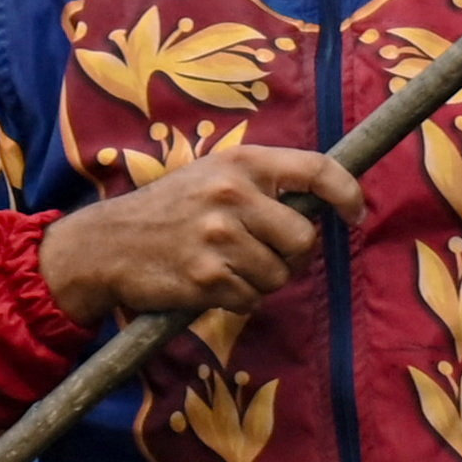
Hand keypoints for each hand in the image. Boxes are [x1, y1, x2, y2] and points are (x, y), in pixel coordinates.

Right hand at [39, 148, 364, 324]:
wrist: (106, 244)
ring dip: (263, 281)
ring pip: (279, 275)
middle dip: (293, 256)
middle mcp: (232, 195)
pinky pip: (251, 300)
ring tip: (229, 266)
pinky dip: (240, 299)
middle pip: (303, 238)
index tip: (355, 214)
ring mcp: (218, 238)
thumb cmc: (171, 208)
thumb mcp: (215, 173)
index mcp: (242, 161)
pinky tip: (212, 283)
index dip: (347, 193)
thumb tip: (325, 206)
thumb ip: (264, 182)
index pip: (317, 170)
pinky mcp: (205, 278)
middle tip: (267, 255)